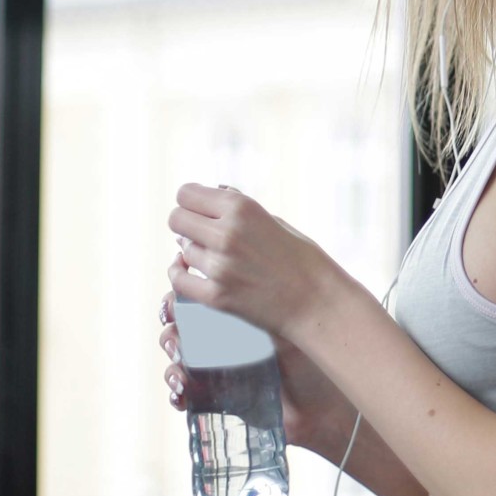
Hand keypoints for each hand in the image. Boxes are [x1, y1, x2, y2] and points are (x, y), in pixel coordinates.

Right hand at [159, 293, 367, 459]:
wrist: (323, 407)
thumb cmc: (313, 362)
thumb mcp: (286, 329)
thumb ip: (259, 306)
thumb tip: (228, 277)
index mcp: (239, 315)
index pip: (200, 298)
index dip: (183, 297)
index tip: (177, 298)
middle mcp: (224, 338)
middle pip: (181, 326)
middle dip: (170, 328)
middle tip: (174, 336)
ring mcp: (216, 367)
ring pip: (178, 358)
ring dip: (171, 362)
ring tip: (181, 370)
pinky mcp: (214, 397)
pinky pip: (184, 392)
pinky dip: (177, 392)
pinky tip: (181, 393)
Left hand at [165, 183, 363, 346]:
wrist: (319, 303)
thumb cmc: (304, 260)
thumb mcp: (276, 222)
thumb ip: (240, 207)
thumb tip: (212, 192)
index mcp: (242, 208)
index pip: (186, 194)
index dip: (190, 202)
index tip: (197, 210)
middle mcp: (227, 233)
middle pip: (176, 219)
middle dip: (185, 224)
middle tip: (198, 232)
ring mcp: (219, 266)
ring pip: (182, 250)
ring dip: (192, 251)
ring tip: (213, 256)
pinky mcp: (216, 296)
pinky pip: (179, 280)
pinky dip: (181, 274)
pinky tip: (189, 271)